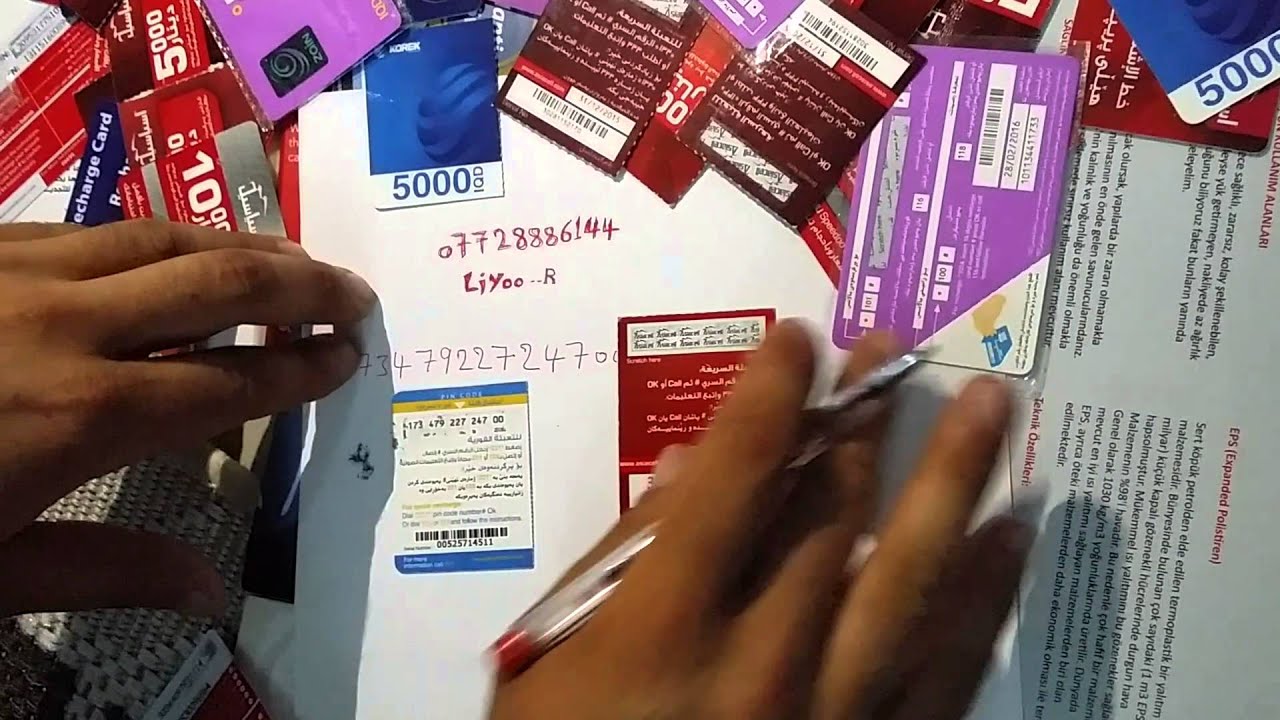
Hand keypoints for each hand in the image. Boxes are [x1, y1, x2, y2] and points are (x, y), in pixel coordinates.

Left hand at [0, 221, 374, 617]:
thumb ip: (105, 569)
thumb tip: (210, 593)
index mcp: (82, 413)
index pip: (229, 381)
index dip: (301, 369)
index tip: (348, 356)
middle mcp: (67, 321)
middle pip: (216, 284)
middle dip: (301, 286)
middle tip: (353, 291)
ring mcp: (20, 269)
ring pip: (160, 238)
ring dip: (239, 246)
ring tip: (290, 256)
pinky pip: (92, 229)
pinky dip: (157, 239)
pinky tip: (175, 250)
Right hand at [488, 321, 1030, 719]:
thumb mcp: (549, 662)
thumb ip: (618, 564)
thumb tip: (685, 468)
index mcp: (664, 629)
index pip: (734, 478)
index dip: (770, 396)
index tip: (797, 342)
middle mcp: (759, 664)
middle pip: (828, 517)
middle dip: (863, 422)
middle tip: (895, 351)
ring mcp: (829, 716)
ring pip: (907, 582)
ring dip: (951, 485)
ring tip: (991, 410)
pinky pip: (944, 674)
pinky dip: (983, 602)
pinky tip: (1009, 541)